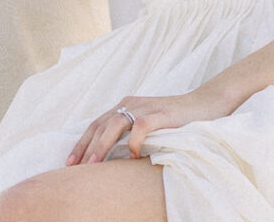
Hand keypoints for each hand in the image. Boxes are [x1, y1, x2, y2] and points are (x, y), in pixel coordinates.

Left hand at [65, 90, 223, 164]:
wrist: (203, 105)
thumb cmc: (173, 121)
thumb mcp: (146, 126)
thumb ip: (128, 135)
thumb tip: (109, 159)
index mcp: (125, 107)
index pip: (96, 124)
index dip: (81, 143)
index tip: (70, 163)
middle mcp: (131, 104)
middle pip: (100, 125)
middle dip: (86, 147)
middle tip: (76, 168)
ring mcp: (145, 107)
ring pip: (115, 124)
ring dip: (102, 145)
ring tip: (93, 165)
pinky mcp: (160, 114)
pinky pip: (141, 126)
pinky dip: (134, 141)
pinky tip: (133, 156)